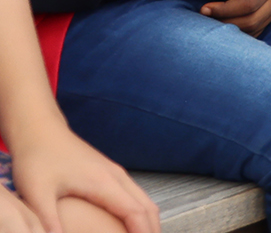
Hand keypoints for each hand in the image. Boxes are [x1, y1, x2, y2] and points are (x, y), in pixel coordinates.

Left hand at [0, 114, 156, 232]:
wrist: (40, 130)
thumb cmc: (37, 158)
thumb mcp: (36, 193)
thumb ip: (48, 220)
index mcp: (104, 182)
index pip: (136, 213)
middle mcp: (116, 176)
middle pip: (148, 207)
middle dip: (153, 230)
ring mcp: (114, 173)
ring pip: (144, 200)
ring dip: (148, 222)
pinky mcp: (108, 173)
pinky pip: (134, 196)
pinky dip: (140, 213)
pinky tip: (130, 225)